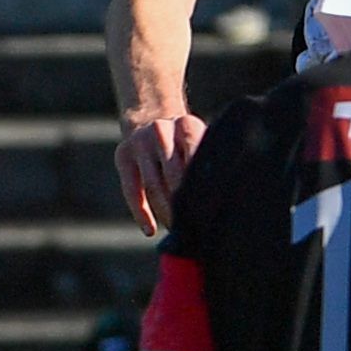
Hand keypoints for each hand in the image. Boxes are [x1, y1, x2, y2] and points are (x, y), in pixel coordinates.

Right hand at [118, 114, 206, 235]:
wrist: (150, 120)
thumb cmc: (186, 142)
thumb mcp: (200, 141)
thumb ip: (210, 163)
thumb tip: (228, 199)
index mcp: (187, 126)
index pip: (196, 161)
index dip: (203, 189)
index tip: (212, 212)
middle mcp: (161, 130)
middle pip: (174, 175)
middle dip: (185, 203)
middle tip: (197, 227)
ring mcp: (140, 142)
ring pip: (153, 185)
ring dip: (166, 211)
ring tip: (178, 231)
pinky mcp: (122, 155)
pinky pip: (131, 190)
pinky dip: (141, 213)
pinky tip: (150, 230)